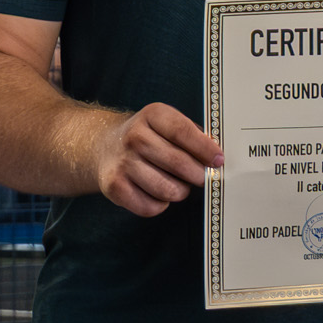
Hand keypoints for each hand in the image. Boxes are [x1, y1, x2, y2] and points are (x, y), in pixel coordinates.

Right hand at [93, 102, 222, 216]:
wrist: (104, 147)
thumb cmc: (147, 138)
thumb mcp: (166, 124)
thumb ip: (192, 136)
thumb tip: (216, 158)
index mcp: (152, 115)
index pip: (182, 131)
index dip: (204, 149)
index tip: (218, 161)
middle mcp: (134, 137)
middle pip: (178, 163)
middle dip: (198, 175)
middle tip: (202, 178)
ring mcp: (123, 163)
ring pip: (167, 189)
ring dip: (179, 192)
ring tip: (177, 185)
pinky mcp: (114, 186)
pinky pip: (151, 207)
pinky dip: (160, 205)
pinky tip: (157, 194)